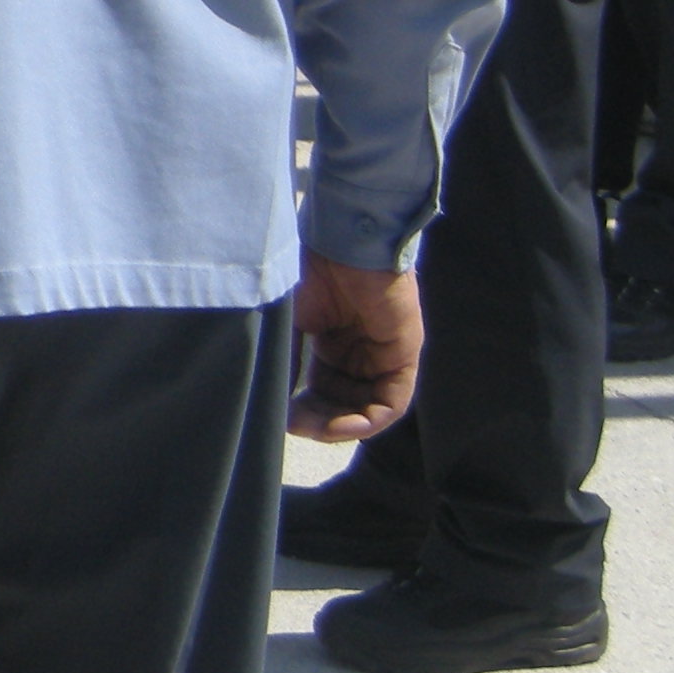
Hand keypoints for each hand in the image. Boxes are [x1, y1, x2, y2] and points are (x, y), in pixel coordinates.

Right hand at [289, 255, 422, 442]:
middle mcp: (359, 350)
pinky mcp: (404, 355)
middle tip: (294, 428)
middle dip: (319, 421)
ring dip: (343, 426)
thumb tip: (269, 402)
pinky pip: (393, 402)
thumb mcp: (288, 323)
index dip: (302, 410)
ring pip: (368, 408)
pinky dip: (369, 421)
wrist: (342, 242)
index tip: (278, 420)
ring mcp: (383, 354)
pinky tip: (342, 426)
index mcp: (331, 339)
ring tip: (318, 430)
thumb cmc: (309, 271)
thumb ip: (285, 361)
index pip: (321, 389)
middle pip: (344, 403)